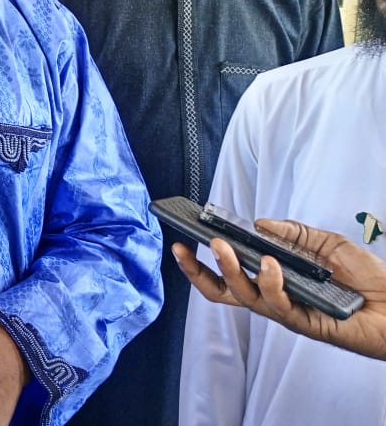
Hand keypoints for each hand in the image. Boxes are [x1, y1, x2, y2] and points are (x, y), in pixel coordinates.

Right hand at [174, 218, 385, 359]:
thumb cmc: (369, 278)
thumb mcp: (328, 244)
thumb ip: (293, 234)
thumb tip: (258, 225)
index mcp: (275, 281)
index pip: (230, 274)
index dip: (204, 261)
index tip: (185, 238)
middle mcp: (275, 298)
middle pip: (223, 292)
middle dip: (197, 272)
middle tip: (183, 248)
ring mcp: (288, 312)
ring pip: (244, 296)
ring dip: (228, 269)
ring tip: (221, 246)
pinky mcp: (305, 323)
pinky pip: (278, 304)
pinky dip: (270, 281)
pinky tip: (270, 263)